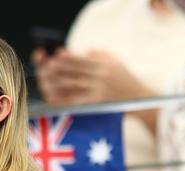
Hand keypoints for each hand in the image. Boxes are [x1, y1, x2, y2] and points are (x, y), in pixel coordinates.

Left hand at [32, 48, 153, 105]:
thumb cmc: (125, 79)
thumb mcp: (115, 62)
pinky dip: (62, 99)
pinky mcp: (96, 103)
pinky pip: (74, 101)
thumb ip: (99, 54)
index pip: (81, 58)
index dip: (67, 57)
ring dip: (55, 84)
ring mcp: (98, 90)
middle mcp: (101, 76)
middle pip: (73, 71)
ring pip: (71, 86)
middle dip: (57, 70)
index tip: (56, 55)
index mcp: (104, 64)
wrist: (140, 99)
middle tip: (45, 69)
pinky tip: (52, 97)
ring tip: (44, 82)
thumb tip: (79, 52)